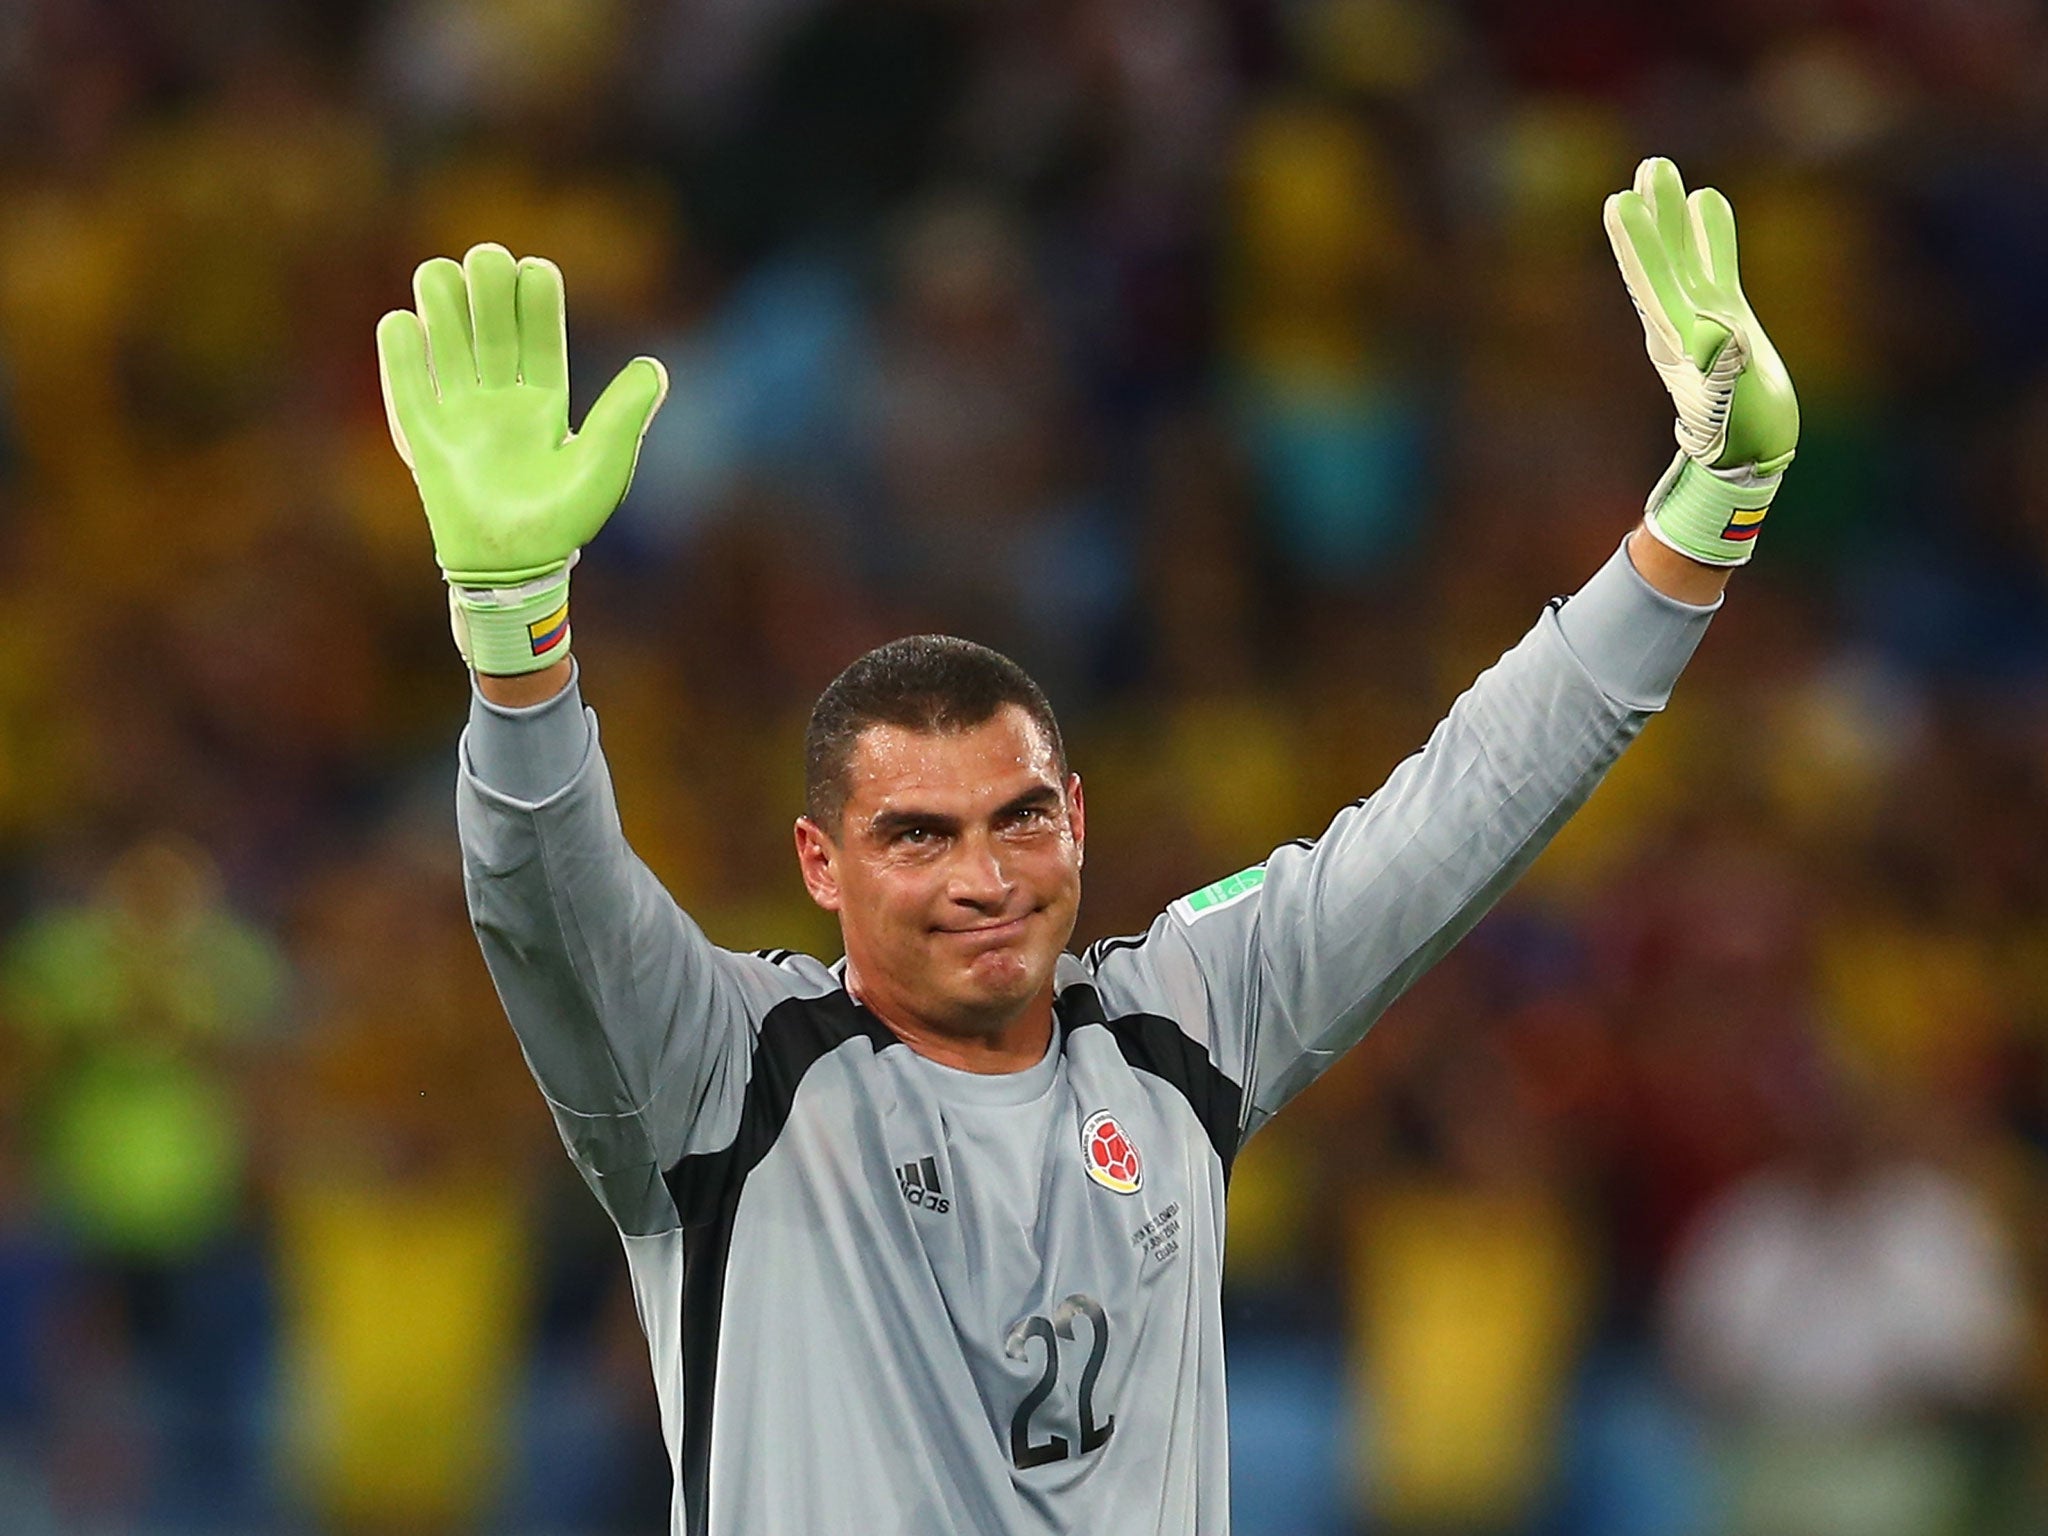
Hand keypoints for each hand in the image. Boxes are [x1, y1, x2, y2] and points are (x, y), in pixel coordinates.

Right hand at [376, 244, 666, 669]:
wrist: (514, 568)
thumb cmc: (564, 522)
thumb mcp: (603, 467)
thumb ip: (624, 415)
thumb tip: (654, 366)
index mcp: (546, 401)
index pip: (540, 335)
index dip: (537, 299)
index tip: (537, 270)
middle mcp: (501, 399)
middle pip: (490, 327)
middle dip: (487, 288)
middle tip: (487, 258)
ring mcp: (461, 414)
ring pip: (446, 342)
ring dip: (442, 304)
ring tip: (441, 274)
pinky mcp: (424, 435)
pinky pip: (407, 385)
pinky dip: (401, 351)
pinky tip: (405, 324)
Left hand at [1605, 158, 1797, 564]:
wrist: (1750, 454)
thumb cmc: (1741, 434)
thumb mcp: (1732, 403)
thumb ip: (1720, 370)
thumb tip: (1713, 337)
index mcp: (1676, 339)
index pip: (1650, 282)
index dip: (1636, 245)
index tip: (1620, 204)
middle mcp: (1680, 322)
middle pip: (1659, 259)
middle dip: (1649, 217)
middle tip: (1646, 168)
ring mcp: (1701, 316)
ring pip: (1682, 255)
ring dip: (1670, 215)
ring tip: (1659, 169)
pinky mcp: (1725, 317)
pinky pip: (1715, 265)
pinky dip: (1711, 235)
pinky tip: (1707, 199)